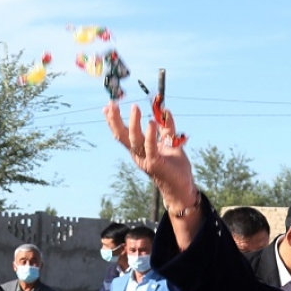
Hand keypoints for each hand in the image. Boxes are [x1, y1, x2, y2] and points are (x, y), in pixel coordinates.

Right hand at [103, 102, 199, 245]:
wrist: (183, 186)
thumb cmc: (175, 166)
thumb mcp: (170, 142)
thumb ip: (167, 127)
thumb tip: (165, 110)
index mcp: (139, 149)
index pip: (122, 133)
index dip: (114, 120)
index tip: (108, 106)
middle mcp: (139, 154)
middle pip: (122, 135)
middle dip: (115, 119)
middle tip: (112, 104)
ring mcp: (146, 159)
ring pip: (134, 140)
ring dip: (133, 123)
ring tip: (134, 107)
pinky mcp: (156, 164)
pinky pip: (150, 147)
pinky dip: (150, 135)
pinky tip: (150, 123)